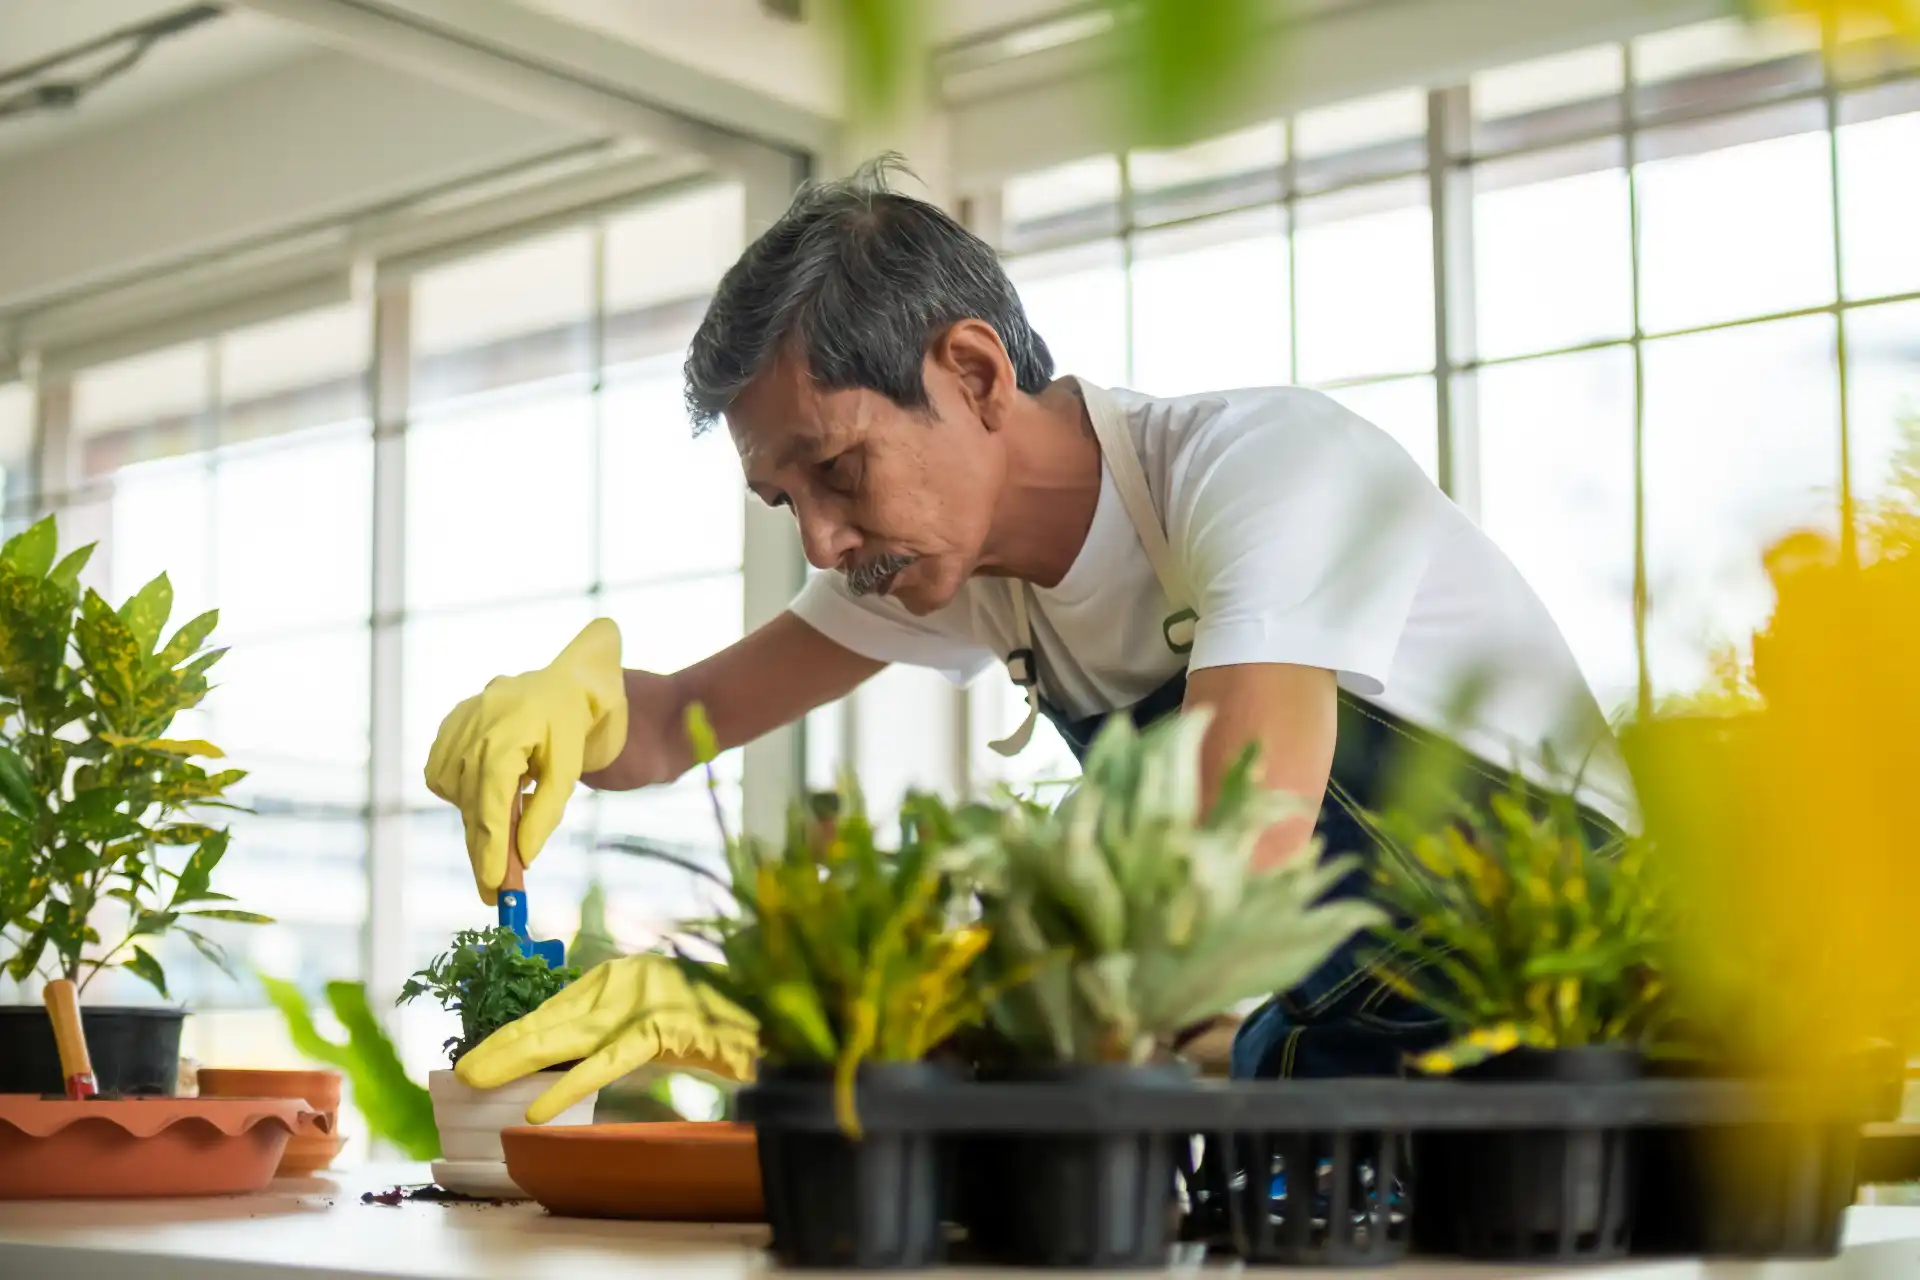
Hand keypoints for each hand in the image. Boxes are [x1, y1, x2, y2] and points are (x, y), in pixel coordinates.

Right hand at [425, 618, 628, 903]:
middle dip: (483, 850)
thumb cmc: (574, 722)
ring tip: (503, 834)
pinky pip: (441, 774)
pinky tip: (488, 797)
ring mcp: (459, 722)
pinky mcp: (450, 724)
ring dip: (476, 820)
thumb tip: (523, 857)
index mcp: (508, 731)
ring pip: (454, 793)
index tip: (495, 886)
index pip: (491, 801)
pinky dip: (461, 793)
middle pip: (471, 803)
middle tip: (497, 892)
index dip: (490, 847)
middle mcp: (476, 724)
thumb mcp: (569, 768)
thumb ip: (545, 811)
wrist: (568, 680)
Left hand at [453, 953, 759, 1123]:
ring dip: (519, 1059)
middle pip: (554, 1017)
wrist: (774, 1015)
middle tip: (464, 1070)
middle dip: (506, 1044)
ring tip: (479, 1078)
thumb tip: (563, 1058)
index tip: (484, 1052)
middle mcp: (629, 980)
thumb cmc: (718, 1020)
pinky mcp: (664, 1028)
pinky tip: (539, 1107)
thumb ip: (614, 1029)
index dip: (519, 1031)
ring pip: (570, 1035)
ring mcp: (646, 1001)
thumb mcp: (655, 1021)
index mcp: (624, 974)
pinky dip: (571, 1083)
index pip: (558, 1006)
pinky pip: (609, 1061)